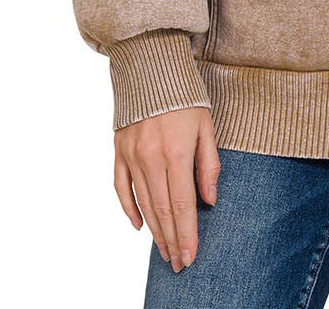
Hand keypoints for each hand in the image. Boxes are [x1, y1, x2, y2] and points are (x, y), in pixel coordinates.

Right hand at [113, 106, 219, 271]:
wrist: (151, 66)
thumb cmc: (185, 96)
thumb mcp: (206, 126)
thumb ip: (208, 165)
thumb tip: (209, 200)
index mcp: (175, 151)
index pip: (181, 204)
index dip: (187, 234)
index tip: (191, 256)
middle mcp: (150, 157)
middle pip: (161, 210)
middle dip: (171, 240)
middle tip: (178, 263)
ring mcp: (131, 155)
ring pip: (143, 203)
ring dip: (154, 231)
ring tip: (164, 251)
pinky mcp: (118, 150)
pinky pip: (121, 187)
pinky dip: (129, 209)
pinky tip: (139, 226)